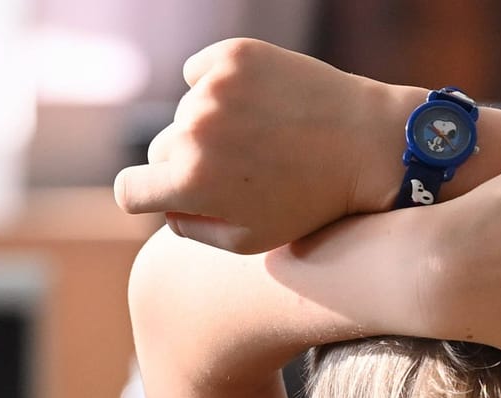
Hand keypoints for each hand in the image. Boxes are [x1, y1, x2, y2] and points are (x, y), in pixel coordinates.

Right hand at [114, 39, 400, 252]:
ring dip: (213, 123)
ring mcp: (214, 89)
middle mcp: (195, 131)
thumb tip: (162, 207)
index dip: (147, 197)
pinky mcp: (233, 55)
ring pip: (187, 111)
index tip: (165, 194)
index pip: (130, 190)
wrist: (371, 146)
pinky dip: (222, 86)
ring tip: (265, 137)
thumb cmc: (315, 201)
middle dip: (191, 162)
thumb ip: (193, 229)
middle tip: (243, 169)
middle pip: (161, 149)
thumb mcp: (252, 239)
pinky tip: (261, 104)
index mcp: (191, 182)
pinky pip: (201, 72)